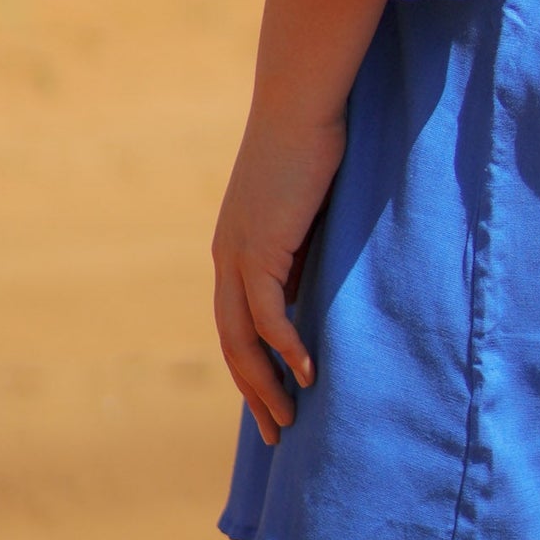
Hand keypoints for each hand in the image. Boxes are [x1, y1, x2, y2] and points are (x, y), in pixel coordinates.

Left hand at [212, 102, 346, 444]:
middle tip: (277, 433)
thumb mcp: (305, 210)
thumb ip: (302, 251)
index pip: (237, 326)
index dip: (254, 369)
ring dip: (265, 384)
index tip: (274, 404)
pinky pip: (268, 315)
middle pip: (232, 344)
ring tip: (289, 419)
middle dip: (254, 393)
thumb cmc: (311, 146)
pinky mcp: (259, 248)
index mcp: (235, 251)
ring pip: (242, 339)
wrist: (300, 105)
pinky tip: (307, 371)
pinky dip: (285, 348)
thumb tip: (313, 292)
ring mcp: (238, 256)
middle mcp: (227, 259)